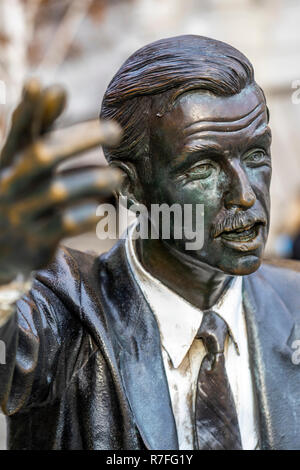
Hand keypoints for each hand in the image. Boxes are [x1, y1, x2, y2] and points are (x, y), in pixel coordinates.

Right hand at [0, 79, 122, 284]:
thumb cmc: (20, 191)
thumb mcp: (24, 160)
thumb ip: (40, 126)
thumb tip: (55, 86)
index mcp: (10, 161)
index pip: (20, 130)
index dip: (29, 108)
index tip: (41, 84)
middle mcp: (12, 183)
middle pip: (43, 155)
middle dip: (79, 140)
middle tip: (116, 130)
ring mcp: (21, 212)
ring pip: (57, 192)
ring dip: (90, 181)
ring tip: (118, 177)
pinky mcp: (36, 241)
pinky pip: (62, 226)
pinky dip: (83, 217)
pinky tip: (102, 211)